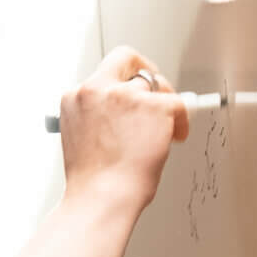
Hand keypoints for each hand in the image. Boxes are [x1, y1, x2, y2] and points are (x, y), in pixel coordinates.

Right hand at [57, 46, 188, 214]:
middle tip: (158, 93)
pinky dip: (182, 120)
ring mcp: (127, 95)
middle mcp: (97, 89)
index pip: (102, 71)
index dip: (122, 77)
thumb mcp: (81, 137)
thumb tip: (125, 113)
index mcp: (75, 97)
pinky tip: (176, 136)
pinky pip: (179, 104)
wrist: (102, 197)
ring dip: (163, 104)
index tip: (131, 87)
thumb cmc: (92, 180)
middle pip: (128, 58)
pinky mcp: (155, 106)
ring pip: (155, 84)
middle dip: (146, 72)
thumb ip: (97, 116)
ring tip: (166, 128)